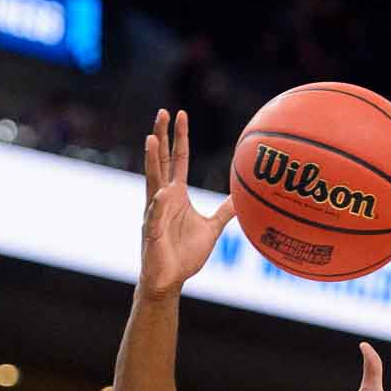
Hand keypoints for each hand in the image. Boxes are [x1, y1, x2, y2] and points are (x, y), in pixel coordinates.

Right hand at [138, 110, 235, 296]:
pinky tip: (161, 193)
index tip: (180, 114)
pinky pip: (155, 216)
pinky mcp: (152, 231)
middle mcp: (163, 198)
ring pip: (153, 181)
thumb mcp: (211, 228)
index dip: (180, 137)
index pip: (178, 159)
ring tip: (151, 139)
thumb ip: (223, 212)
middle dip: (162, 136)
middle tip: (161, 112)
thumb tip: (239, 199)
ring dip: (152, 160)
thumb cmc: (185, 254)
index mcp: (176, 194)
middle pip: (162, 161)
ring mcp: (155, 212)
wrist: (169, 279)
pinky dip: (158, 205)